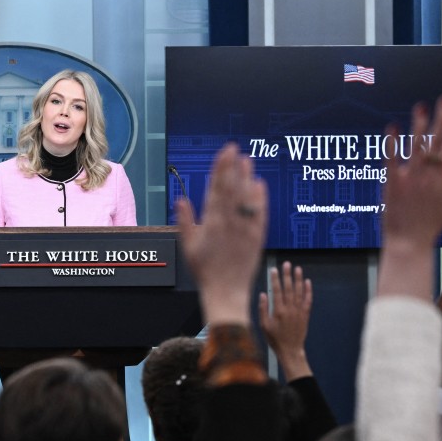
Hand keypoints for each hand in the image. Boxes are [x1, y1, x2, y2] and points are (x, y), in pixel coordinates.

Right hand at [176, 143, 267, 325]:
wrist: (226, 292)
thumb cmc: (204, 271)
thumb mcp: (188, 246)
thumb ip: (185, 222)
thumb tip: (181, 200)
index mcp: (210, 223)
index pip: (215, 189)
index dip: (220, 169)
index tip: (223, 153)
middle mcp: (229, 223)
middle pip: (231, 189)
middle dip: (232, 167)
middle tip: (234, 148)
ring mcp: (245, 229)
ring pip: (246, 198)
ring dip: (246, 177)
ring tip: (247, 160)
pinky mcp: (257, 237)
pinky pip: (260, 214)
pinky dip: (260, 199)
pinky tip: (259, 184)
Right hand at [258, 261, 312, 379]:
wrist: (291, 350)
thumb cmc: (274, 338)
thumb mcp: (264, 325)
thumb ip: (263, 309)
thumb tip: (263, 294)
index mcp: (278, 312)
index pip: (277, 291)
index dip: (275, 280)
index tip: (273, 269)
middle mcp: (290, 310)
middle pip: (289, 289)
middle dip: (287, 275)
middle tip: (287, 264)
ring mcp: (299, 312)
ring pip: (299, 292)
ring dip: (298, 280)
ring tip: (297, 269)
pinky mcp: (305, 315)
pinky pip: (308, 300)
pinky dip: (308, 291)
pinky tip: (307, 282)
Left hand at [377, 97, 441, 301]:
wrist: (409, 243)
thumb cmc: (430, 225)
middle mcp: (431, 176)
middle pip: (439, 142)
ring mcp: (412, 179)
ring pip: (417, 147)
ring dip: (419, 125)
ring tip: (421, 106)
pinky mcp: (393, 183)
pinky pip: (392, 160)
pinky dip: (392, 143)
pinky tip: (390, 127)